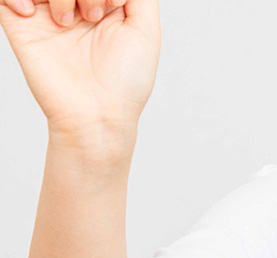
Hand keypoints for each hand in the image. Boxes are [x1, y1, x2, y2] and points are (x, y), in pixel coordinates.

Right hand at [0, 0, 159, 135]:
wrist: (96, 115)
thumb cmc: (125, 80)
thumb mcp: (146, 29)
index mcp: (104, 0)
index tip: (113, 7)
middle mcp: (74, 2)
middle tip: (94, 14)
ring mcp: (46, 12)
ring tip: (69, 22)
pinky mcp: (20, 24)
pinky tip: (31, 14)